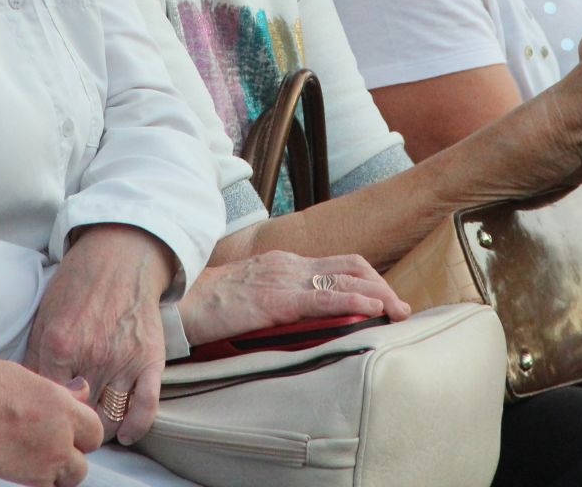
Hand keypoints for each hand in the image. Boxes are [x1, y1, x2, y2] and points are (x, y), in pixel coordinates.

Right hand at [0, 359, 103, 486]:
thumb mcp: (21, 375)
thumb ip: (55, 390)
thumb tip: (80, 391)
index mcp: (59, 406)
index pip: (95, 430)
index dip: (82, 428)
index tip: (67, 425)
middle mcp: (56, 439)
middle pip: (84, 462)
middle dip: (73, 454)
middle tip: (50, 443)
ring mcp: (38, 466)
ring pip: (66, 480)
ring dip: (57, 472)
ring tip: (34, 457)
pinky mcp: (18, 484)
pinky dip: (38, 482)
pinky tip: (19, 468)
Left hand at [25, 225, 176, 446]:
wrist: (121, 256)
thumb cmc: (78, 285)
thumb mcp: (45, 316)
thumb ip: (34, 357)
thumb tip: (25, 395)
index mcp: (59, 345)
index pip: (47, 401)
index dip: (45, 415)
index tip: (45, 421)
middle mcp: (92, 356)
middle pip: (77, 414)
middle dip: (70, 427)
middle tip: (67, 431)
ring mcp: (123, 359)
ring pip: (108, 416)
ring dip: (99, 429)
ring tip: (91, 430)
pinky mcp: (149, 359)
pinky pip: (145, 406)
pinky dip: (135, 426)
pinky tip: (126, 433)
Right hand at [180, 251, 409, 345]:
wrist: (180, 303)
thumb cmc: (210, 306)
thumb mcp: (251, 296)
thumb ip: (277, 300)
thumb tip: (302, 318)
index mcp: (284, 263)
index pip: (337, 263)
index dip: (367, 278)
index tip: (385, 298)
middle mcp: (289, 265)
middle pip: (350, 266)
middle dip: (381, 284)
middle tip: (401, 308)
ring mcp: (284, 279)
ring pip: (345, 279)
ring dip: (378, 294)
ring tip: (398, 311)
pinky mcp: (277, 300)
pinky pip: (324, 298)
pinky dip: (355, 302)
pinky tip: (374, 310)